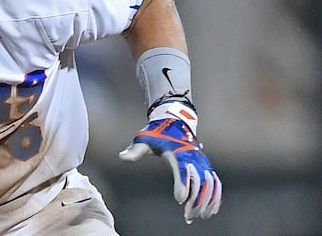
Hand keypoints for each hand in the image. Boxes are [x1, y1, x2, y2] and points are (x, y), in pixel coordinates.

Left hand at [119, 101, 221, 222]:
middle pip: (200, 181)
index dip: (183, 184)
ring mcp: (202, 162)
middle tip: (188, 215)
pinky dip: (215, 196)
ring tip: (199, 216)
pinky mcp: (206, 166)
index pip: (182, 169)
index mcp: (178, 152)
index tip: (180, 200)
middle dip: (197, 200)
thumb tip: (122, 157)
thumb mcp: (143, 139)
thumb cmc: (157, 133)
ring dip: (207, 202)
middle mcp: (193, 158)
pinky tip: (211, 210)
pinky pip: (215, 183)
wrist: (176, 122)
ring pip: (210, 184)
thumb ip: (135, 150)